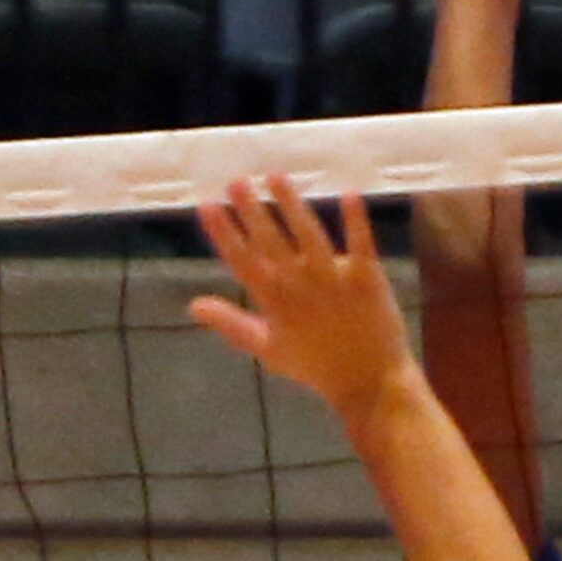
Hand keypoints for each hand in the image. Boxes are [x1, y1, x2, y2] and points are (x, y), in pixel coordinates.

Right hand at [190, 178, 413, 419]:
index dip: (224, 232)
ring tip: (276, 176)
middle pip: (271, 241)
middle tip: (236, 180)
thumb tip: (193, 305)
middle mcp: (300, 286)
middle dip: (252, 210)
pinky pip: (361, 245)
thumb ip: (231, 323)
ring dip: (292, 204)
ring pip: (309, 235)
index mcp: (274, 302)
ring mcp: (334, 281)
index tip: (208, 205)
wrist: (369, 383)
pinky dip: (356, 220)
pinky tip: (350, 193)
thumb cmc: (316, 366)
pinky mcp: (367, 279)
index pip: (242, 260)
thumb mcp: (267, 349)